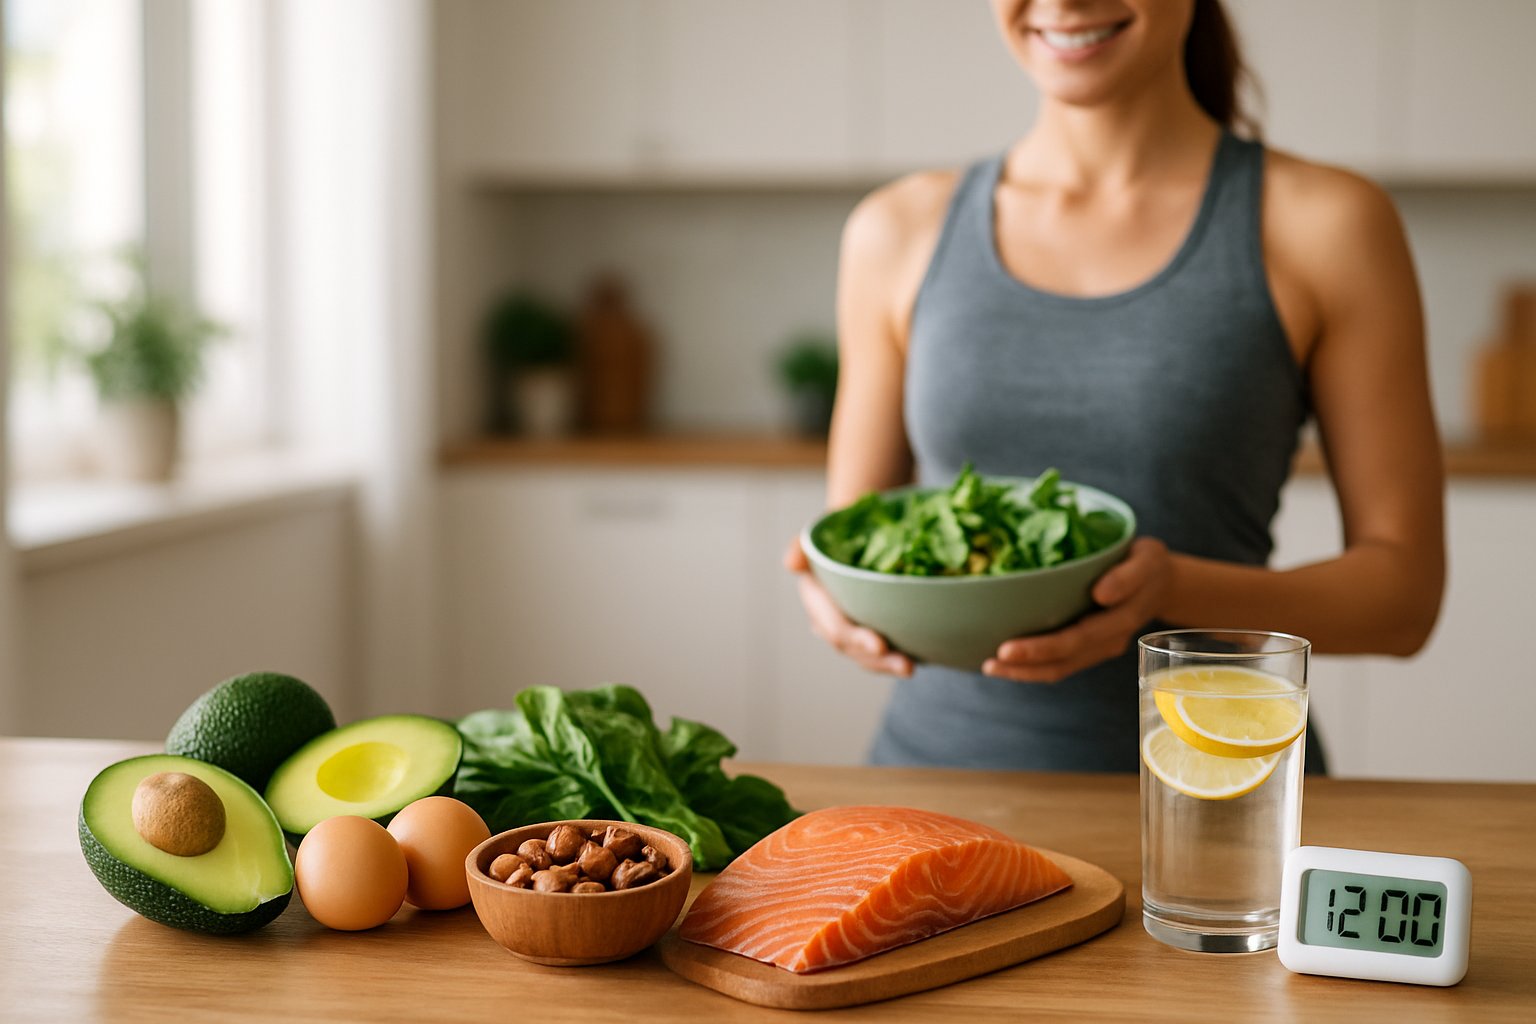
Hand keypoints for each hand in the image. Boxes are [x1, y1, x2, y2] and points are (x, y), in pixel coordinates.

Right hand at [784, 538, 912, 676]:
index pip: (834, 626)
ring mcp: (850, 631)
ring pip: (867, 657)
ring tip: (913, 668)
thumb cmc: (836, 531)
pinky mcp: (870, 633)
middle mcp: (830, 623)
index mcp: (817, 602)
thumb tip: (791, 564)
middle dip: (878, 660)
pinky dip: (898, 656)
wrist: (854, 535)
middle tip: (908, 666)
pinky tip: (923, 659)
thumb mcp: (818, 531)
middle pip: (853, 649)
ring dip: (889, 665)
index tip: (880, 644)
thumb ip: (801, 545)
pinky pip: (882, 651)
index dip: (855, 638)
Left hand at [983, 537, 1172, 682]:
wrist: (1162, 583)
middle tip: (989, 663)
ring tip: (989, 667)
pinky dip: (1034, 666)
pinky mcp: (1090, 647)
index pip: (1077, 639)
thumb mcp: (1149, 559)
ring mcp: (1099, 648)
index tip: (1007, 649)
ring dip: (1024, 672)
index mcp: (1122, 619)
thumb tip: (1100, 593)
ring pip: (1061, 668)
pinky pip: (1062, 663)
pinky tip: (1007, 662)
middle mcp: (1110, 640)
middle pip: (1064, 660)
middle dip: (1025, 664)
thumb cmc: (1150, 565)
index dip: (1042, 648)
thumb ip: (1128, 575)